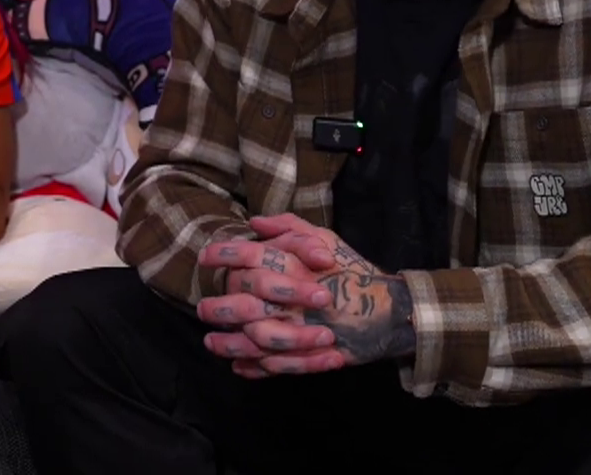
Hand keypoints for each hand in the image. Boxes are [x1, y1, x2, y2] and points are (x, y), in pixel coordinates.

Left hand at [203, 214, 415, 378]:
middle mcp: (291, 296)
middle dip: (217, 307)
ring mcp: (298, 328)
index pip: (248, 255)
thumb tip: (255, 223)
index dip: (223, 255)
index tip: (205, 258)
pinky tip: (238, 366)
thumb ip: (289, 227)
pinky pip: (272, 365)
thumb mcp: (325, 238)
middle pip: (242, 301)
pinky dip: (252, 367)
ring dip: (228, 343)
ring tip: (211, 342)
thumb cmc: (353, 271)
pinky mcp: (308, 356)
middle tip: (202, 309)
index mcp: (293, 263)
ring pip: (252, 338)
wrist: (388, 310)